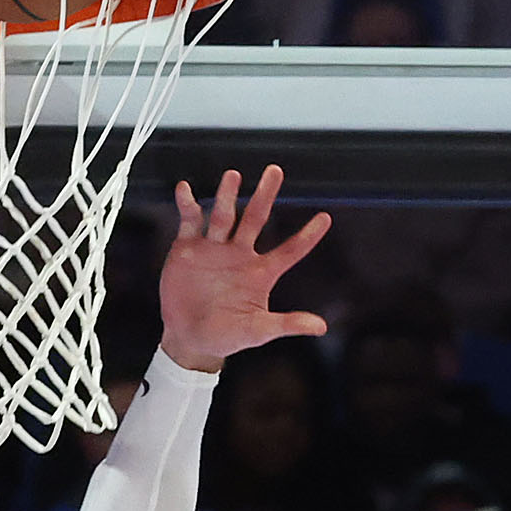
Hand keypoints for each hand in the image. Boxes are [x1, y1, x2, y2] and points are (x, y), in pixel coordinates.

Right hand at [160, 166, 329, 373]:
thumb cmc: (227, 336)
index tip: (325, 218)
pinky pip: (190, 221)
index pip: (290, 250)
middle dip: (264, 196)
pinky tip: (185, 190)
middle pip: (255, 218)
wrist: (189, 339)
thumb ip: (287, 323)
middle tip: (274, 172)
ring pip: (223, 215)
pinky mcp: (189, 249)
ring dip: (227, 196)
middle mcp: (240, 254)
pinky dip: (187, 205)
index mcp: (260, 272)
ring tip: (233, 176)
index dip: (307, 236)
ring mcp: (214, 248)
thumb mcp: (259, 331)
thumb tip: (321, 327)